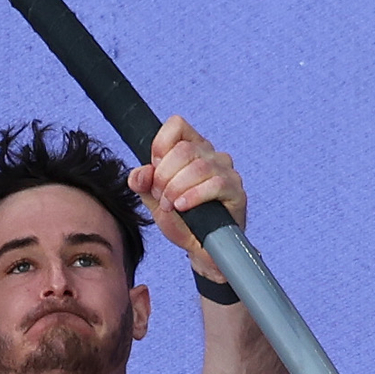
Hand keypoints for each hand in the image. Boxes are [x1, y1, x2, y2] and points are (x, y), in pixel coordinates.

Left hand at [130, 117, 246, 283]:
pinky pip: (215, 184)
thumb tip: (138, 174)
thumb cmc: (181, 220)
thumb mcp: (154, 200)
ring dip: (177, 188)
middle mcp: (211, 155)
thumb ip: (142, 184)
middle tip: (161, 197)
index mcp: (191, 147)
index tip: (155, 169)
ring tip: (171, 205)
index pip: (177, 125)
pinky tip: (183, 207)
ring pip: (199, 166)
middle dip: (164, 176)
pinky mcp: (236, 191)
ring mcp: (226, 172)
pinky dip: (194, 196)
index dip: (161, 144)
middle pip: (184, 149)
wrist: (199, 248)